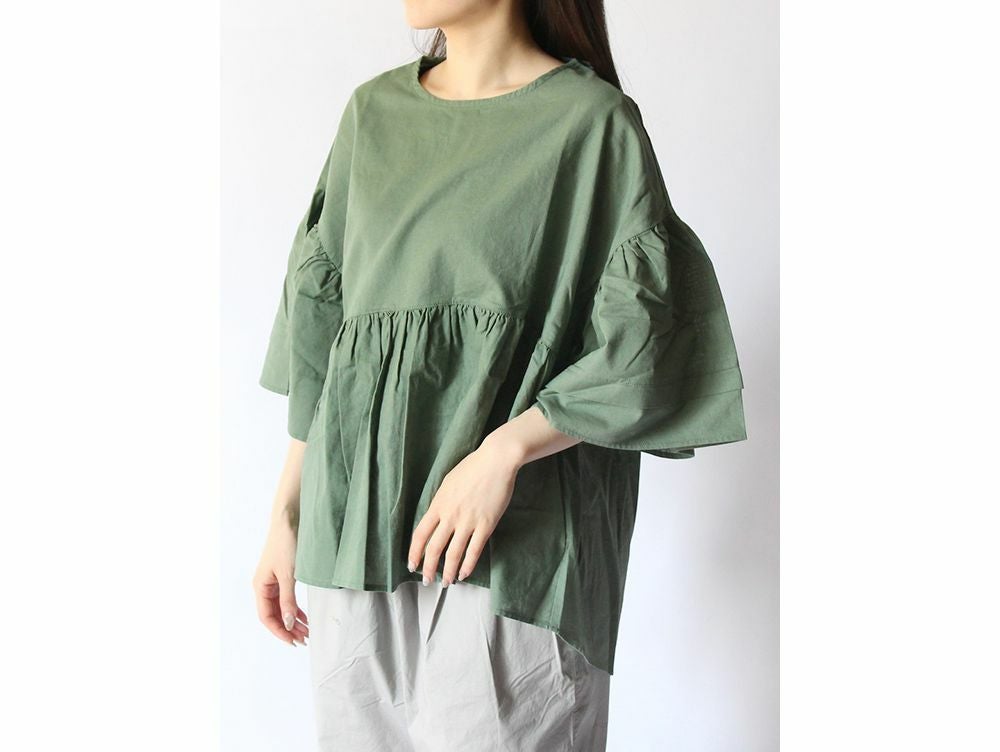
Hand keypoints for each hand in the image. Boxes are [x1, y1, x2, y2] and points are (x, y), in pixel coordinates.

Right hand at [252, 507, 308, 646]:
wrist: (290, 519)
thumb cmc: (286, 544)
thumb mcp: (289, 574)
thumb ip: (289, 600)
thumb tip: (288, 624)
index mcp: (261, 587)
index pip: (267, 617)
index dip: (279, 631)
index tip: (293, 641)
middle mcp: (265, 586)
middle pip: (275, 614)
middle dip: (288, 628)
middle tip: (305, 639)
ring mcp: (274, 581)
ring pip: (282, 607)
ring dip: (293, 620)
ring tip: (307, 632)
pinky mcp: (283, 575)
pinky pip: (287, 598)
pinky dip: (296, 608)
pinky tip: (305, 616)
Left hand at [407, 434, 525, 586]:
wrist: (496, 460)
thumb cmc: (472, 467)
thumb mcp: (448, 482)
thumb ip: (441, 502)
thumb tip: (436, 517)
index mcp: (438, 504)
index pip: (420, 534)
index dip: (414, 552)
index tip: (412, 564)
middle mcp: (450, 516)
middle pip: (434, 548)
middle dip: (428, 568)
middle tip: (427, 580)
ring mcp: (468, 521)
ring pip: (453, 554)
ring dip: (447, 572)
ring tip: (446, 583)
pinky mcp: (486, 524)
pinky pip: (474, 550)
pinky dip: (468, 565)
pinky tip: (464, 574)